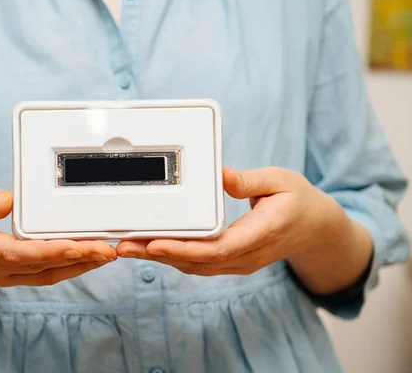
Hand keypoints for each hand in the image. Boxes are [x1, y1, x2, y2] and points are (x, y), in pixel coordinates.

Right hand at [0, 180, 116, 286]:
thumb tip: (9, 203)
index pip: (19, 252)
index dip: (51, 251)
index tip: (80, 246)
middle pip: (41, 267)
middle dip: (78, 259)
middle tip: (108, 248)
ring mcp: (4, 274)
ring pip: (47, 275)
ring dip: (79, 266)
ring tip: (106, 253)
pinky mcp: (13, 274)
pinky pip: (45, 274)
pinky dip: (69, 267)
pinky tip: (88, 257)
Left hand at [116, 166, 356, 277]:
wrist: (317, 229)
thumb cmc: (299, 201)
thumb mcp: (281, 181)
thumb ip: (249, 181)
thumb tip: (220, 174)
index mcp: (261, 234)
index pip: (217, 249)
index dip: (183, 249)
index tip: (154, 243)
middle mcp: (247, 255)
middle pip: (196, 262)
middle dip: (157, 255)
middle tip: (124, 245)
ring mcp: (239, 262)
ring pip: (193, 267)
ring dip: (160, 259)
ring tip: (128, 247)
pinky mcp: (231, 261)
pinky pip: (198, 264)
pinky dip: (172, 258)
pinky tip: (151, 249)